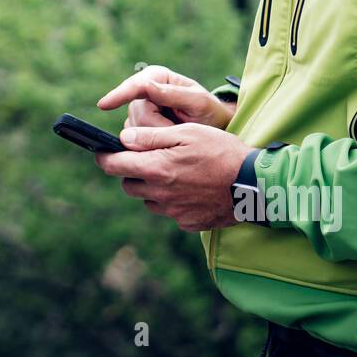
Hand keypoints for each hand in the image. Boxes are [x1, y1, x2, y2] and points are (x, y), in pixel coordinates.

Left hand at [93, 123, 252, 230]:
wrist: (254, 185)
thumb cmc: (222, 152)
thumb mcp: (187, 133)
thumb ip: (152, 137)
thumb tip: (123, 138)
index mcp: (156, 169)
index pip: (113, 166)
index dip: (103, 156)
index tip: (101, 151)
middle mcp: (160, 194)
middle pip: (128, 184)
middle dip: (131, 171)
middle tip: (148, 158)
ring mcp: (173, 212)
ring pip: (147, 199)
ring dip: (151, 187)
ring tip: (174, 172)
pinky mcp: (187, 223)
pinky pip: (169, 211)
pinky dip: (173, 200)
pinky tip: (191, 188)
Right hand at [96, 65, 235, 130]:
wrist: (212, 128)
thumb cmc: (209, 112)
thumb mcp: (198, 102)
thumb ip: (174, 94)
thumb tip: (146, 86)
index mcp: (157, 77)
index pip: (135, 86)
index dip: (118, 95)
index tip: (103, 105)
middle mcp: (142, 90)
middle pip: (137, 116)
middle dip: (158, 129)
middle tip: (181, 132)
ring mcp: (138, 109)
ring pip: (133, 131)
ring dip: (155, 138)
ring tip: (176, 135)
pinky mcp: (136, 126)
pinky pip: (133, 141)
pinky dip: (149, 145)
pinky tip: (164, 141)